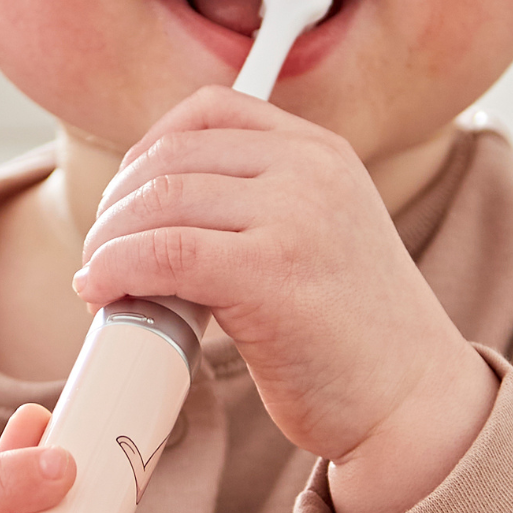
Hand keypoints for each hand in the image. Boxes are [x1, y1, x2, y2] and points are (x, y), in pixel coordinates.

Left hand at [76, 87, 496, 512]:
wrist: (412, 402)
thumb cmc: (355, 337)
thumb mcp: (324, 235)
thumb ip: (262, 204)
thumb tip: (151, 207)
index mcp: (324, 153)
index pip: (213, 109)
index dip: (148, 146)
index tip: (127, 197)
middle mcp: (312, 171)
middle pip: (173, 156)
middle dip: (118, 204)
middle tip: (104, 252)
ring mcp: (295, 216)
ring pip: (160, 201)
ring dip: (109, 241)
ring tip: (100, 279)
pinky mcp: (270, 272)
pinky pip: (164, 253)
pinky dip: (117, 270)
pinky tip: (104, 293)